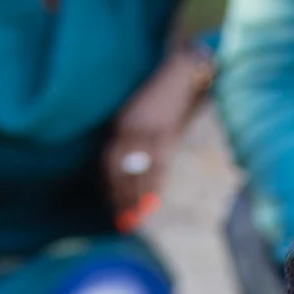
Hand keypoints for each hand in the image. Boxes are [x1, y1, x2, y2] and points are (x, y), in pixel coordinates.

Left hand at [103, 46, 212, 227]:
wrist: (185, 72)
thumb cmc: (168, 94)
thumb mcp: (148, 117)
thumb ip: (140, 139)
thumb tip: (142, 169)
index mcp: (121, 123)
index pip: (108, 160)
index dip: (109, 185)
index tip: (112, 203)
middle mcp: (127, 128)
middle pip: (117, 169)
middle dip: (119, 197)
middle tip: (121, 220)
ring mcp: (144, 131)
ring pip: (133, 171)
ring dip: (134, 198)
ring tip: (134, 218)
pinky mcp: (162, 133)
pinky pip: (154, 167)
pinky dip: (152, 186)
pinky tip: (151, 201)